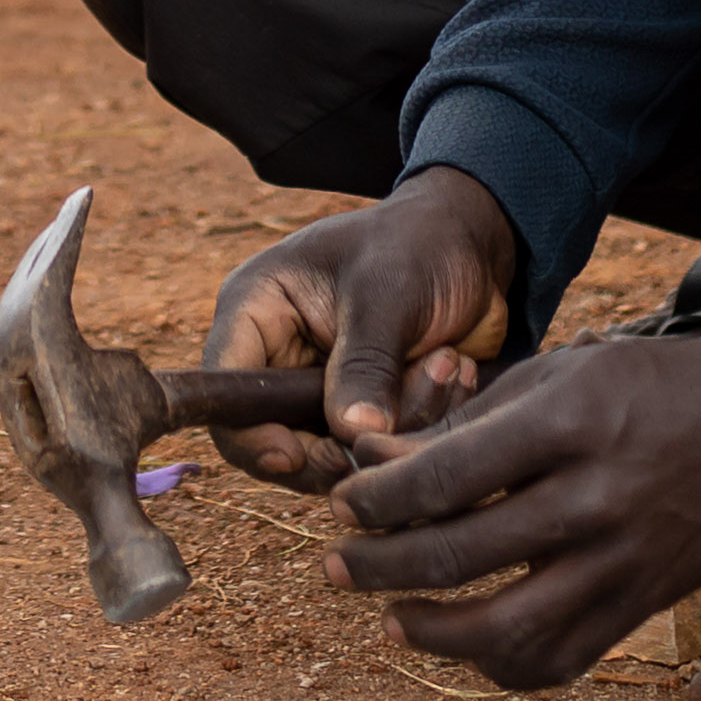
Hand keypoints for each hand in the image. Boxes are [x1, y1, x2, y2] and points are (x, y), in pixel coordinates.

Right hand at [198, 171, 528, 491]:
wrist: (475, 245)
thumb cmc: (420, 243)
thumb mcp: (389, 292)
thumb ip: (366, 363)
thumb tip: (354, 435)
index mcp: (257, 310)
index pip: (226, 390)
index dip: (249, 435)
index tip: (297, 457)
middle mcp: (278, 355)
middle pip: (272, 439)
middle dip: (337, 444)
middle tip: (389, 433)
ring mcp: (319, 388)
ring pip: (330, 452)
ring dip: (395, 428)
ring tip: (446, 365)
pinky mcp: (360, 409)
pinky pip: (373, 448)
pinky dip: (418, 428)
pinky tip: (456, 372)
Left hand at [327, 305, 700, 691]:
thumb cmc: (647, 386)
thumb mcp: (557, 376)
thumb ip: (469, 426)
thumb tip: (378, 465)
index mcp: (567, 425)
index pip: (444, 478)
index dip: (377, 501)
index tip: (345, 506)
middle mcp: (593, 498)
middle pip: (461, 554)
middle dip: (379, 566)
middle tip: (337, 566)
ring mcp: (622, 560)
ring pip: (506, 627)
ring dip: (432, 631)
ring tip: (393, 616)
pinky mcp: (642, 603)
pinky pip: (560, 659)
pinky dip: (503, 664)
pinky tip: (470, 645)